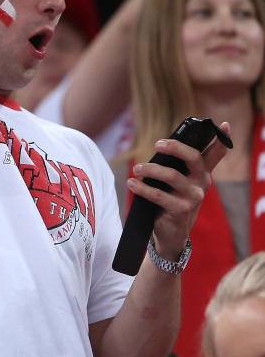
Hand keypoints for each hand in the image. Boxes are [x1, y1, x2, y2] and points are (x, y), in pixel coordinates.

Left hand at [126, 124, 228, 260]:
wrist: (171, 232)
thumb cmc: (171, 198)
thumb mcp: (176, 180)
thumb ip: (175, 164)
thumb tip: (163, 144)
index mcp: (202, 172)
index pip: (216, 154)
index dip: (221, 139)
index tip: (225, 124)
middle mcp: (202, 183)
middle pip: (193, 158)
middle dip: (174, 147)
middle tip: (156, 144)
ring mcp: (193, 197)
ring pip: (172, 176)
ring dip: (150, 170)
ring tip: (137, 169)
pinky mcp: (181, 210)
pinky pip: (159, 195)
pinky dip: (142, 188)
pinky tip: (132, 184)